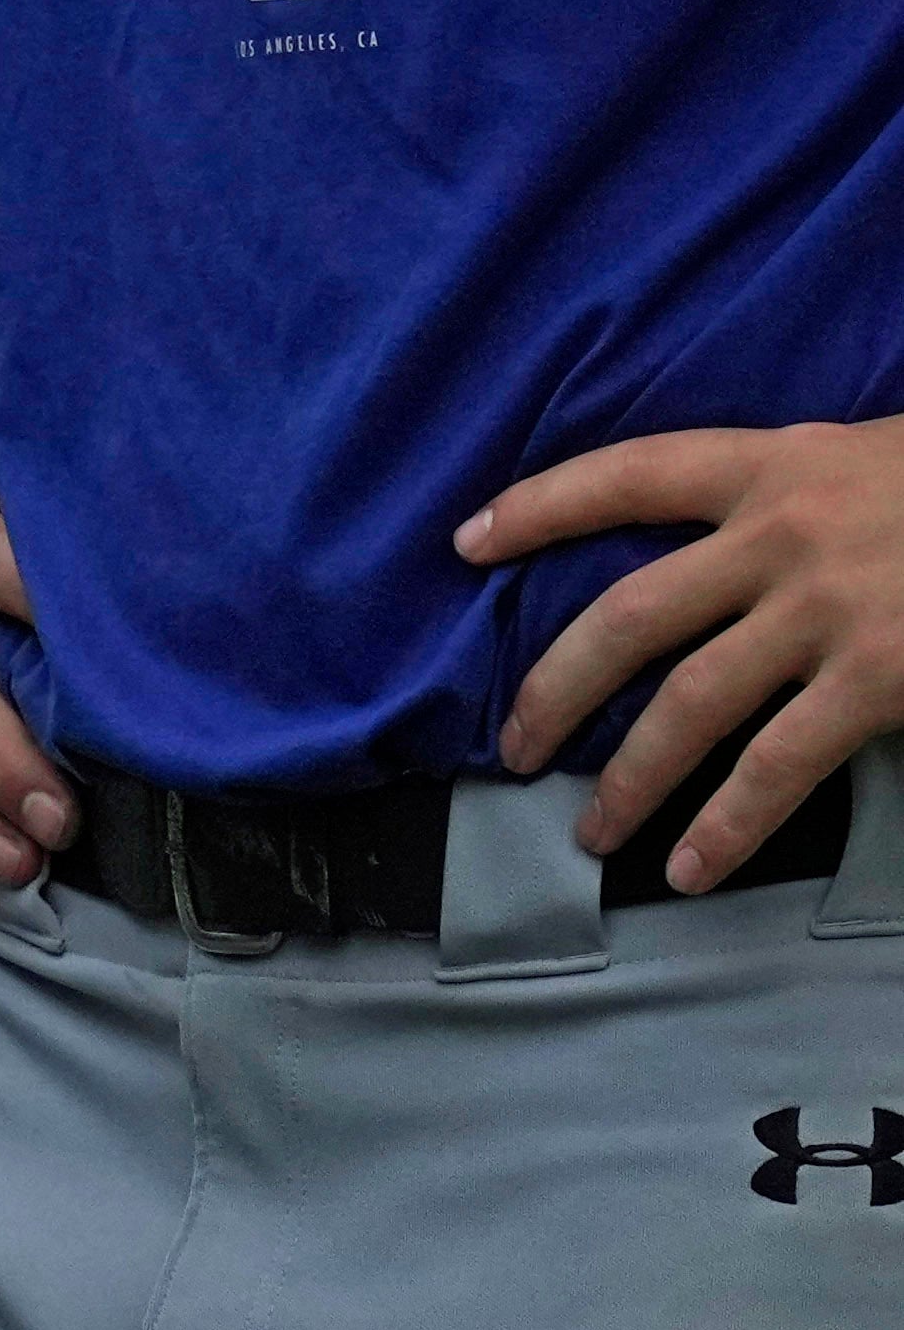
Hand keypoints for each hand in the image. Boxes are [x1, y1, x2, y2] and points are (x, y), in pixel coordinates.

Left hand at [472, 415, 903, 881]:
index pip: (626, 476)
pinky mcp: (876, 681)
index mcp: (774, 467)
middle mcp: (782, 537)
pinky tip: (688, 866)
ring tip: (591, 831)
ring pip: (688, 704)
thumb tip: (726, 561)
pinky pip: (777, 765)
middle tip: (510, 744)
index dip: (540, 506)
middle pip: (627, 616)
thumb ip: (795, 501)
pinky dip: (727, 823)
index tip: (466, 542)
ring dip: (628, 776)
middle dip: (554, 686)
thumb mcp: (871, 462)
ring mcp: (825, 613)